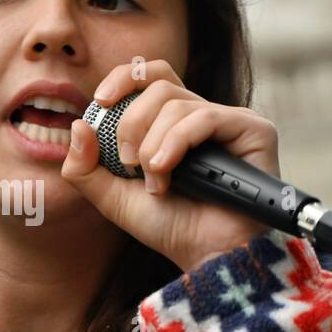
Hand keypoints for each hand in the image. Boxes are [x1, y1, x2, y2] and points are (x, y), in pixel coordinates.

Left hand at [60, 59, 281, 272]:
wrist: (207, 255)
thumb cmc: (169, 227)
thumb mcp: (113, 198)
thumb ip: (86, 167)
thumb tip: (78, 124)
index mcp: (172, 122)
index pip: (150, 76)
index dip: (123, 78)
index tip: (100, 102)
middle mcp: (201, 114)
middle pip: (158, 86)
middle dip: (131, 123)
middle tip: (128, 162)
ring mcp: (229, 120)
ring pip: (176, 104)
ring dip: (154, 147)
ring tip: (156, 183)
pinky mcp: (252, 130)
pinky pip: (205, 117)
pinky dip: (176, 143)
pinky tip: (168, 172)